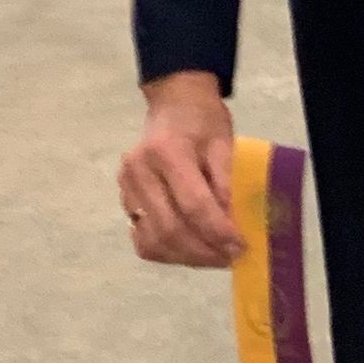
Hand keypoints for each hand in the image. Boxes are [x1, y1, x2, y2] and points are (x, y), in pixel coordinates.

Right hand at [118, 71, 240, 266]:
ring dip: (186, 257)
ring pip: (153, 241)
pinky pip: (143, 240)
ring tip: (213, 257)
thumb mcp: (224, 144)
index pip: (193, 205)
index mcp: (167, 152)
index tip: (240, 247)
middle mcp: (139, 171)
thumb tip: (231, 227)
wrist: (174, 105)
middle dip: (203, 251)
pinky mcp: (123, 200)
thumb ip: (226, 184)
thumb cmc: (203, 121)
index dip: (218, 232)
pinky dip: (167, 252)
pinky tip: (189, 249)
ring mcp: (126, 187)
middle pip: (170, 228)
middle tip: (230, 257)